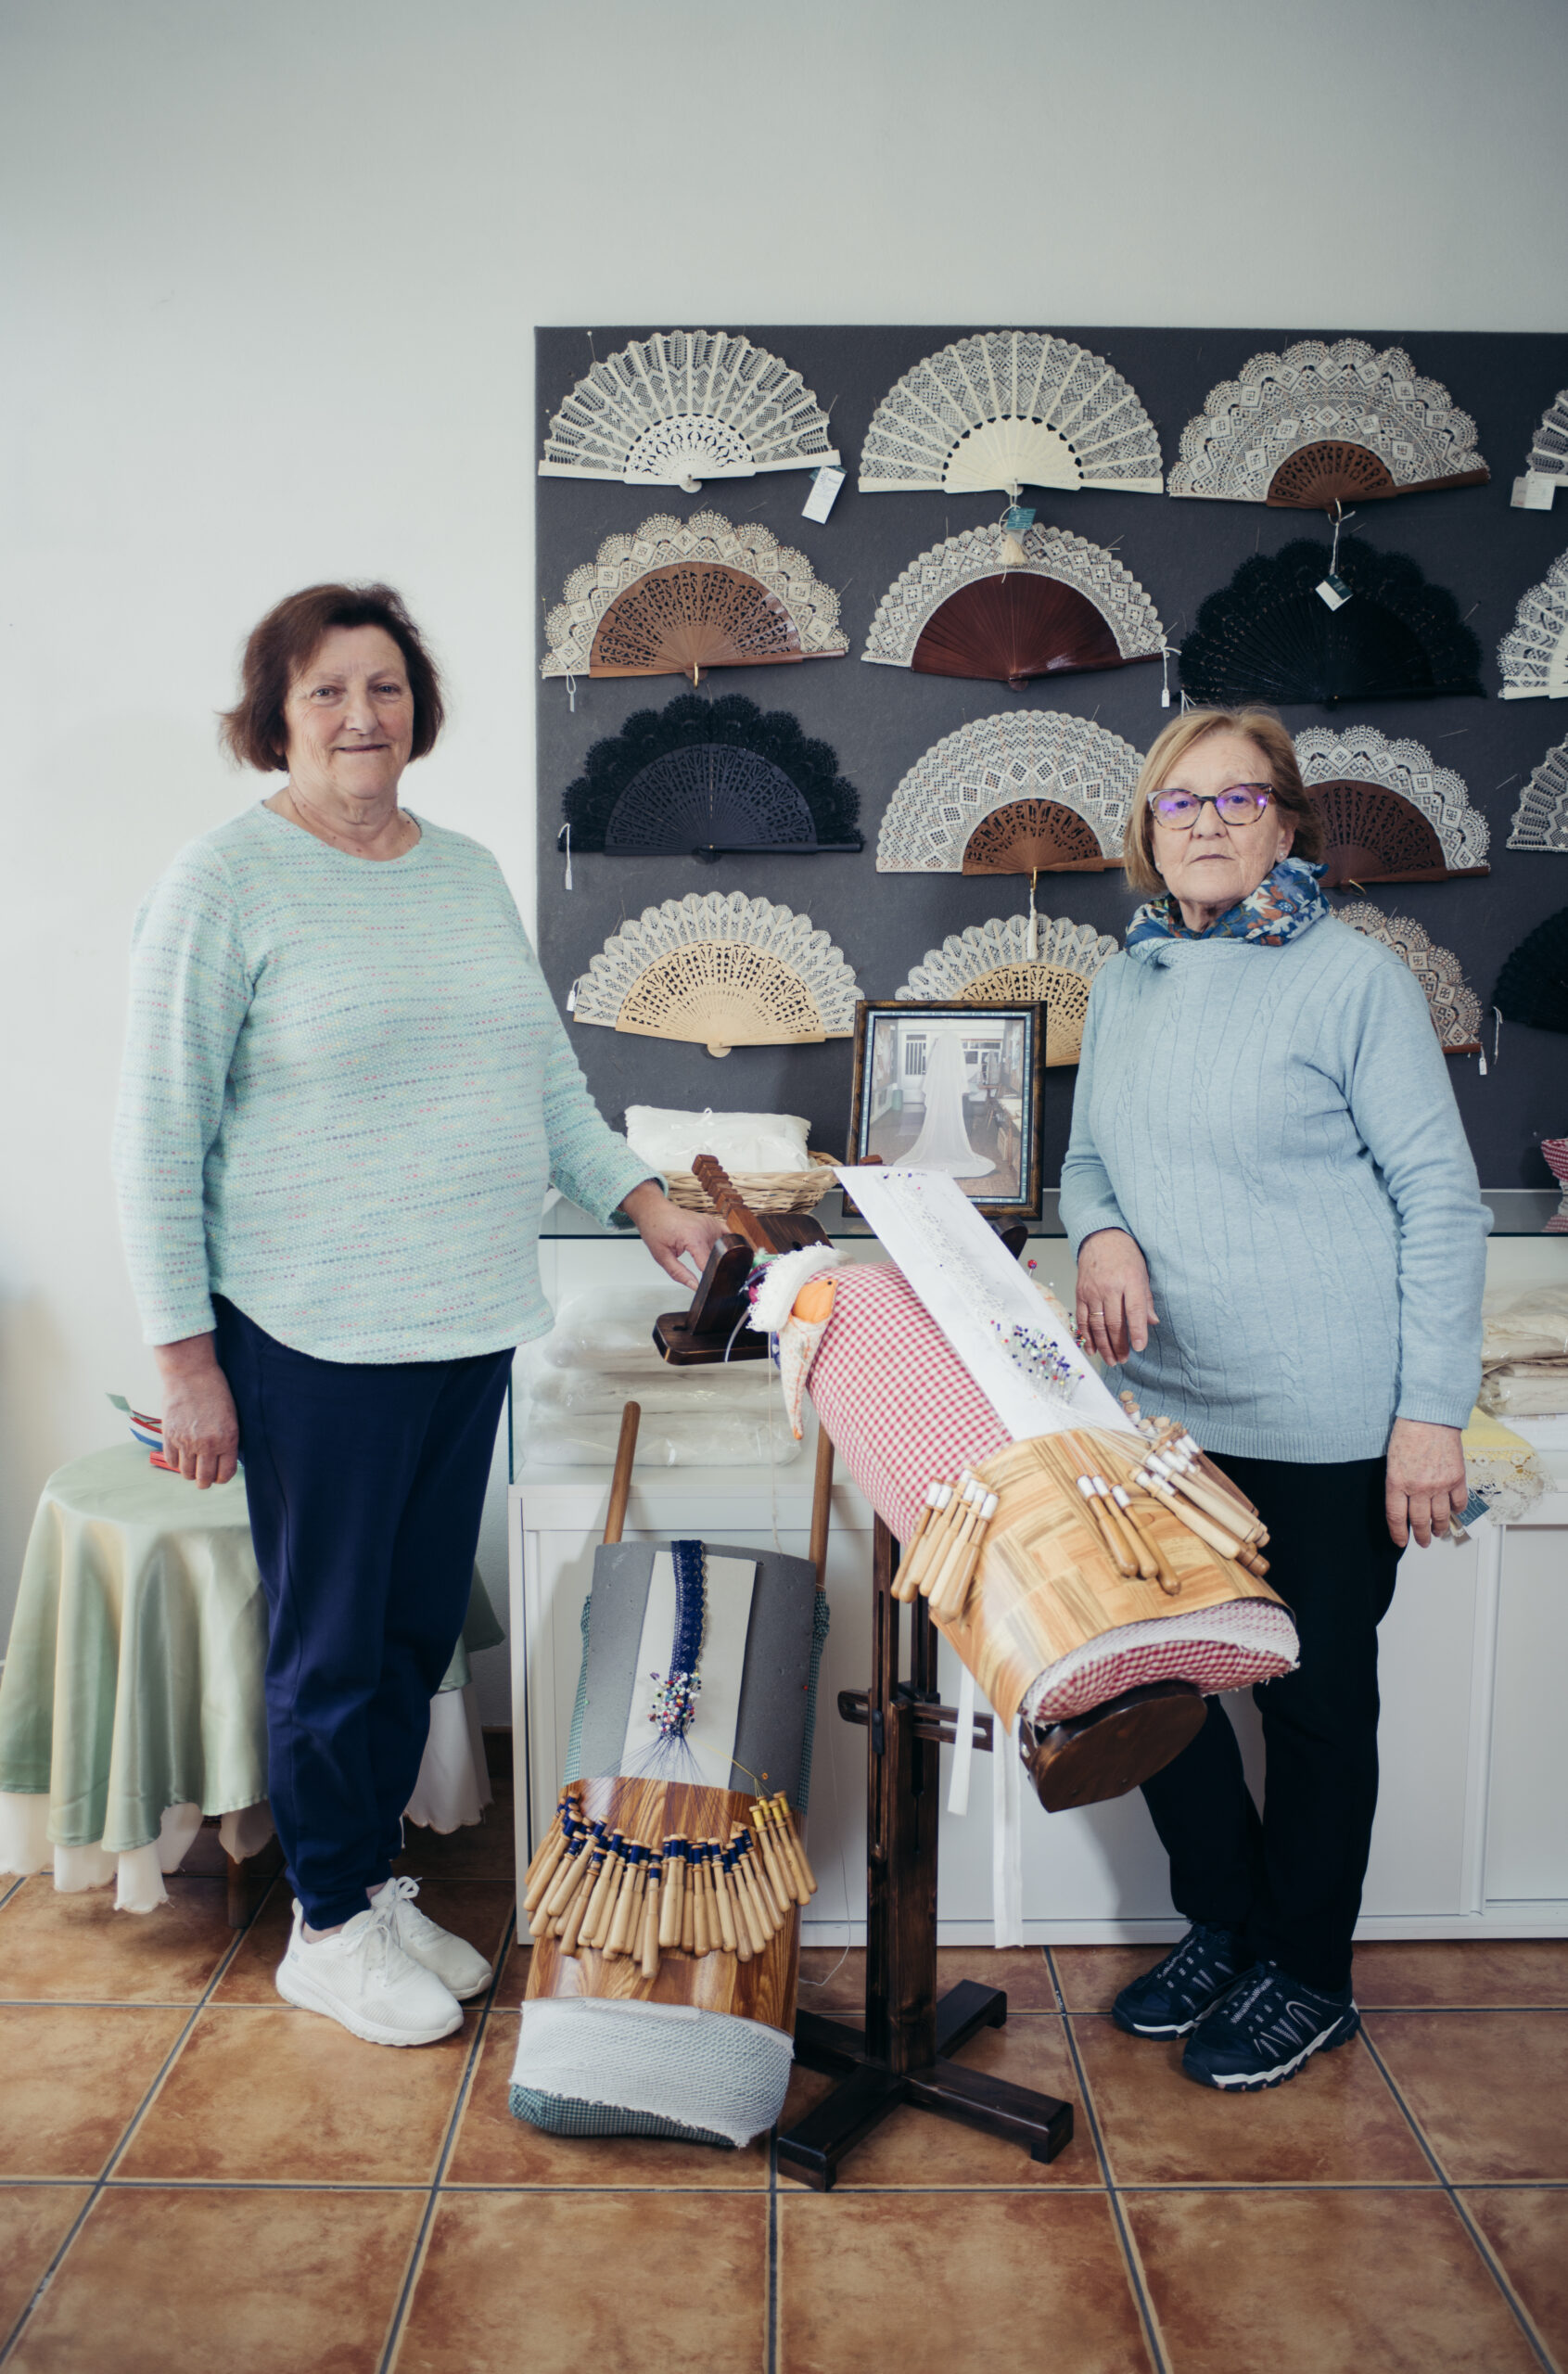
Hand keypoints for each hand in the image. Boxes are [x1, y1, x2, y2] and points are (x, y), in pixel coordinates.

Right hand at [152, 1334, 239, 1487]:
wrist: (190, 1372)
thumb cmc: (215, 1391)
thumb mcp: (231, 1416)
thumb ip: (227, 1440)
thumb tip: (223, 1461)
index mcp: (228, 1439)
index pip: (225, 1474)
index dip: (221, 1478)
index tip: (218, 1475)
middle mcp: (207, 1444)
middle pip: (204, 1479)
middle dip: (205, 1481)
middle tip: (203, 1476)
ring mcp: (186, 1441)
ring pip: (186, 1473)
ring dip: (189, 1472)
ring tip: (192, 1465)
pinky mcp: (169, 1436)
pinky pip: (171, 1461)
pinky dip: (175, 1462)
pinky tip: (180, 1454)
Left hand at [620, 1181, 729, 1289]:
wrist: (655, 1211)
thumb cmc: (655, 1229)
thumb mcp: (662, 1256)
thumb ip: (679, 1273)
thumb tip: (694, 1286)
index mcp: (693, 1237)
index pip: (709, 1264)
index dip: (709, 1278)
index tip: (707, 1285)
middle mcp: (706, 1229)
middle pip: (718, 1257)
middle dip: (713, 1268)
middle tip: (703, 1274)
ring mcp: (711, 1224)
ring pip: (724, 1249)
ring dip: (717, 1257)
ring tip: (703, 1258)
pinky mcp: (713, 1222)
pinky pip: (727, 1236)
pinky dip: (725, 1245)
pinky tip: (717, 1250)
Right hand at [1075, 1229, 1158, 1364]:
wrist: (1101, 1238)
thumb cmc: (1125, 1255)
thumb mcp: (1143, 1273)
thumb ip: (1146, 1299)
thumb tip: (1152, 1322)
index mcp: (1130, 1280)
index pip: (1134, 1310)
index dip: (1137, 1331)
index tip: (1139, 1347)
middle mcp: (1110, 1287)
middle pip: (1114, 1322)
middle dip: (1119, 1344)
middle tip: (1124, 1359)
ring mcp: (1093, 1291)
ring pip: (1097, 1324)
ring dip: (1104, 1345)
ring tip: (1111, 1359)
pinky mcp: (1081, 1293)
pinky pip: (1082, 1319)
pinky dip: (1087, 1336)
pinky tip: (1092, 1348)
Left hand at [1386, 1417, 1466, 1548]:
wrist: (1431, 1416)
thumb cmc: (1408, 1431)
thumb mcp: (1392, 1460)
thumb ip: (1397, 1483)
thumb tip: (1403, 1502)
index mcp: (1397, 1483)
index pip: (1396, 1517)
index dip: (1398, 1533)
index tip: (1400, 1541)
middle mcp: (1418, 1488)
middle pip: (1419, 1521)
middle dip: (1420, 1536)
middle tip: (1422, 1542)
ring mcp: (1440, 1485)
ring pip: (1440, 1517)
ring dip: (1439, 1528)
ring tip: (1438, 1533)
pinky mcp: (1457, 1478)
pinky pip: (1459, 1503)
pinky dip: (1457, 1511)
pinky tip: (1454, 1513)